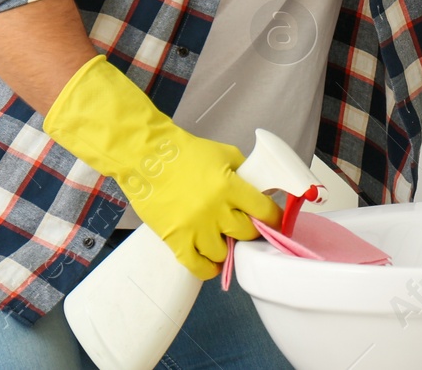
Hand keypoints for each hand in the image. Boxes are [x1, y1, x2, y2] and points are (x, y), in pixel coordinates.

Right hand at [42, 54, 282, 278]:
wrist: (147, 157)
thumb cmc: (186, 153)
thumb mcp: (225, 154)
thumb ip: (245, 173)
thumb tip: (262, 191)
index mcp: (231, 186)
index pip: (264, 211)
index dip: (273, 218)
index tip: (274, 221)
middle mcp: (216, 210)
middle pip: (246, 234)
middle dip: (249, 232)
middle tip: (244, 227)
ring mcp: (195, 228)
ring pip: (223, 253)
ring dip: (226, 247)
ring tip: (222, 238)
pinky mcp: (175, 240)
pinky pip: (197, 267)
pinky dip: (207, 269)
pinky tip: (211, 263)